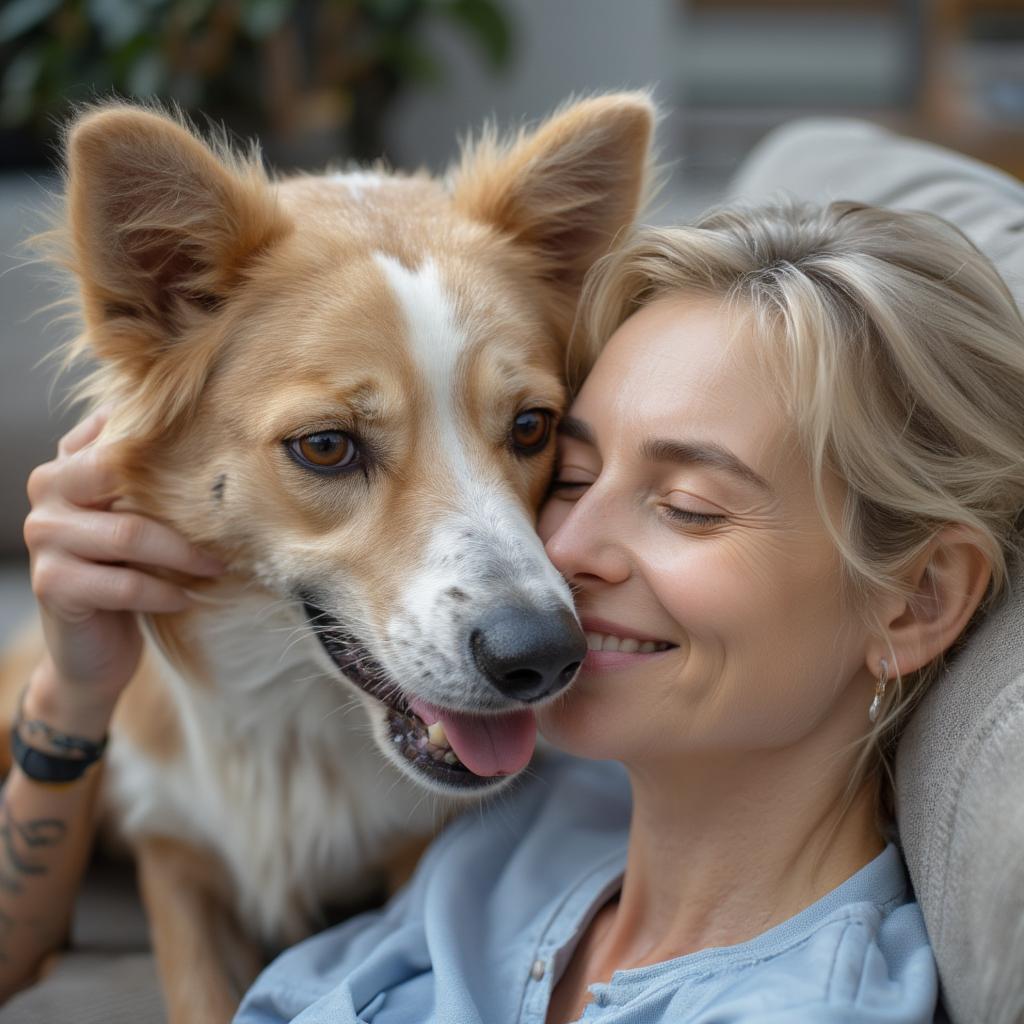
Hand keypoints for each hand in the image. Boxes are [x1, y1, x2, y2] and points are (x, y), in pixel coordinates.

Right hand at [22, 408, 224, 736]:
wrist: (92, 649)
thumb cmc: (127, 570)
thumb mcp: (140, 518)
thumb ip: (153, 481)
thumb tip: (218, 439)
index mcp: (69, 462)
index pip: (120, 436)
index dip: (170, 444)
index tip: (225, 453)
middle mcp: (46, 489)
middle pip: (120, 474)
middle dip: (182, 499)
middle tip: (232, 519)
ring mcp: (43, 536)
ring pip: (130, 533)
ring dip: (184, 553)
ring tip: (218, 565)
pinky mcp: (51, 583)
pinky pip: (124, 583)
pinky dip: (164, 591)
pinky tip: (187, 598)